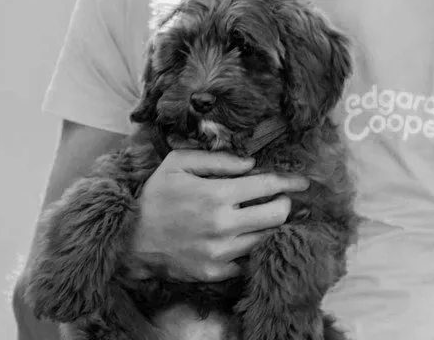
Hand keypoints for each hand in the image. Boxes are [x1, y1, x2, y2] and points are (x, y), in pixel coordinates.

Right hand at [131, 150, 308, 282]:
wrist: (131, 240)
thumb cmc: (156, 195)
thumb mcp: (180, 162)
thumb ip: (218, 159)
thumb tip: (250, 164)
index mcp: (217, 194)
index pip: (267, 186)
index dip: (289, 181)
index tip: (302, 181)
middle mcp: (223, 225)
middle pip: (277, 215)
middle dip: (284, 204)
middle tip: (281, 198)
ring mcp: (220, 254)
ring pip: (266, 239)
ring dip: (271, 226)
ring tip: (265, 215)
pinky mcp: (215, 273)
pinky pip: (247, 260)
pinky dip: (252, 247)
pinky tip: (246, 235)